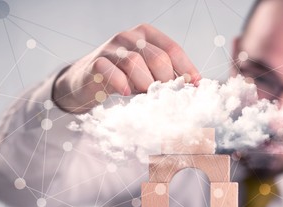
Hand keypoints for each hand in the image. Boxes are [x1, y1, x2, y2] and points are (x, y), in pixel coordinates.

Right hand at [52, 24, 200, 113]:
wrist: (87, 82)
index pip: (172, 49)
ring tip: (142, 94)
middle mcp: (129, 36)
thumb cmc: (124, 77)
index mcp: (146, 34)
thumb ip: (167, 73)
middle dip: (164, 81)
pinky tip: (126, 93)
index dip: (186, 69)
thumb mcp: (147, 71)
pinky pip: (112, 71)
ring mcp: (111, 48)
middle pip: (157, 58)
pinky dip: (122, 84)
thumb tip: (194, 85)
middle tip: (161, 95)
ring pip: (135, 63)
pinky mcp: (95, 62)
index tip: (195, 86)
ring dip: (144, 84)